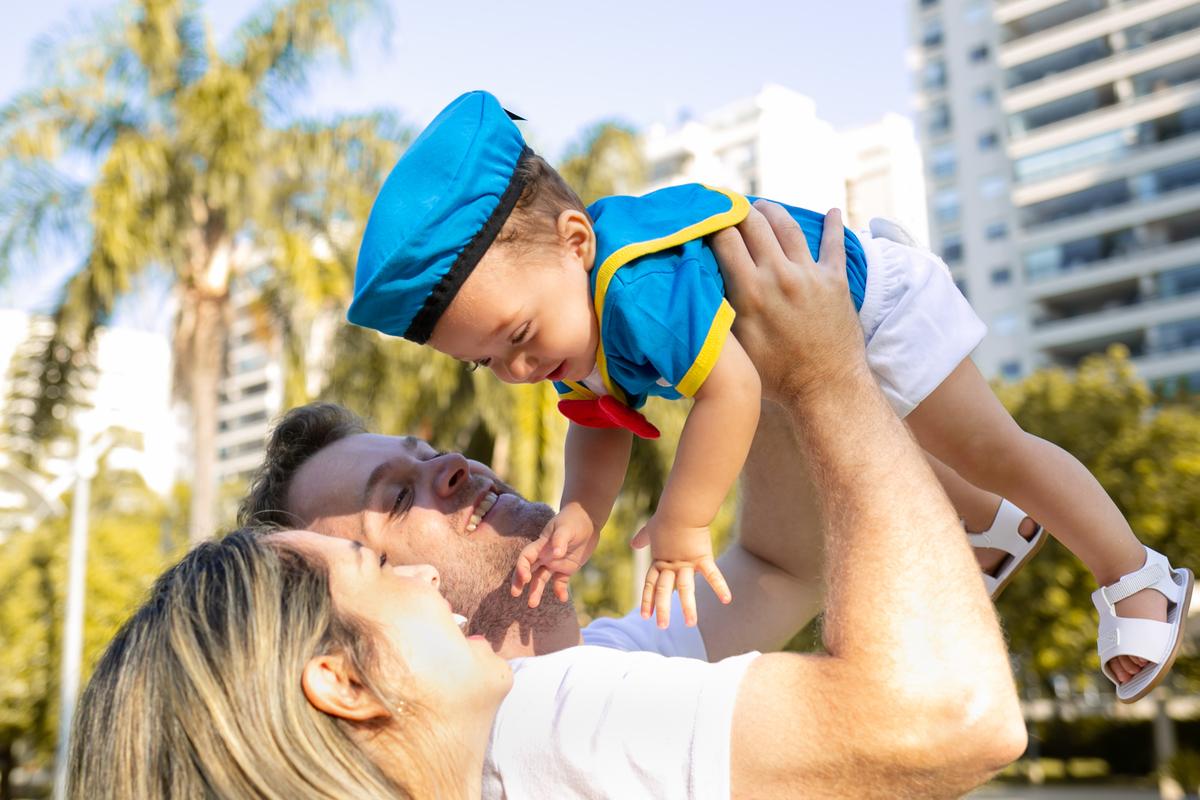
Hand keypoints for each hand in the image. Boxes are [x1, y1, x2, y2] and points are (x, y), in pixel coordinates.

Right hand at [511, 503, 598, 607]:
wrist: (588, 519)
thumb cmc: (573, 520)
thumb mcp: (566, 527)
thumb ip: (560, 540)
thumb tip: (556, 554)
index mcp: (541, 545)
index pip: (526, 557)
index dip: (522, 567)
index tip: (525, 578)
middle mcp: (545, 556)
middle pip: (528, 570)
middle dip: (519, 581)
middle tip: (515, 594)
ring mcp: (555, 563)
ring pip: (541, 579)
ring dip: (536, 591)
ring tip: (532, 604)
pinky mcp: (567, 568)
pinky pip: (560, 582)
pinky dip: (560, 591)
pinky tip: (563, 598)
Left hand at [632, 513, 730, 628]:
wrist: (681, 508)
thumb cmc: (666, 518)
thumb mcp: (651, 530)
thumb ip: (643, 539)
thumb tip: (633, 543)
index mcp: (659, 561)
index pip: (651, 585)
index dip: (648, 600)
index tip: (645, 616)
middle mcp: (671, 565)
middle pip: (665, 590)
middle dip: (663, 609)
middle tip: (661, 627)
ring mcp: (686, 563)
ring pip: (686, 588)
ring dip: (688, 606)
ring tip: (690, 624)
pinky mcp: (702, 557)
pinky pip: (712, 574)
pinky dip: (720, 586)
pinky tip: (727, 599)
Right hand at [711, 203, 864, 402]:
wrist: (825, 389)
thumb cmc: (775, 376)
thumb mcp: (735, 348)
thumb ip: (716, 317)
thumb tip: (692, 295)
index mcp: (750, 291)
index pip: (725, 238)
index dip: (712, 224)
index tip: (704, 219)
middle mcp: (780, 275)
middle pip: (755, 223)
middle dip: (739, 210)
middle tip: (730, 207)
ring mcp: (810, 275)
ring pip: (788, 226)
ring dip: (773, 211)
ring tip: (763, 208)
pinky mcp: (836, 281)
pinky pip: (834, 243)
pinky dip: (832, 224)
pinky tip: (830, 211)